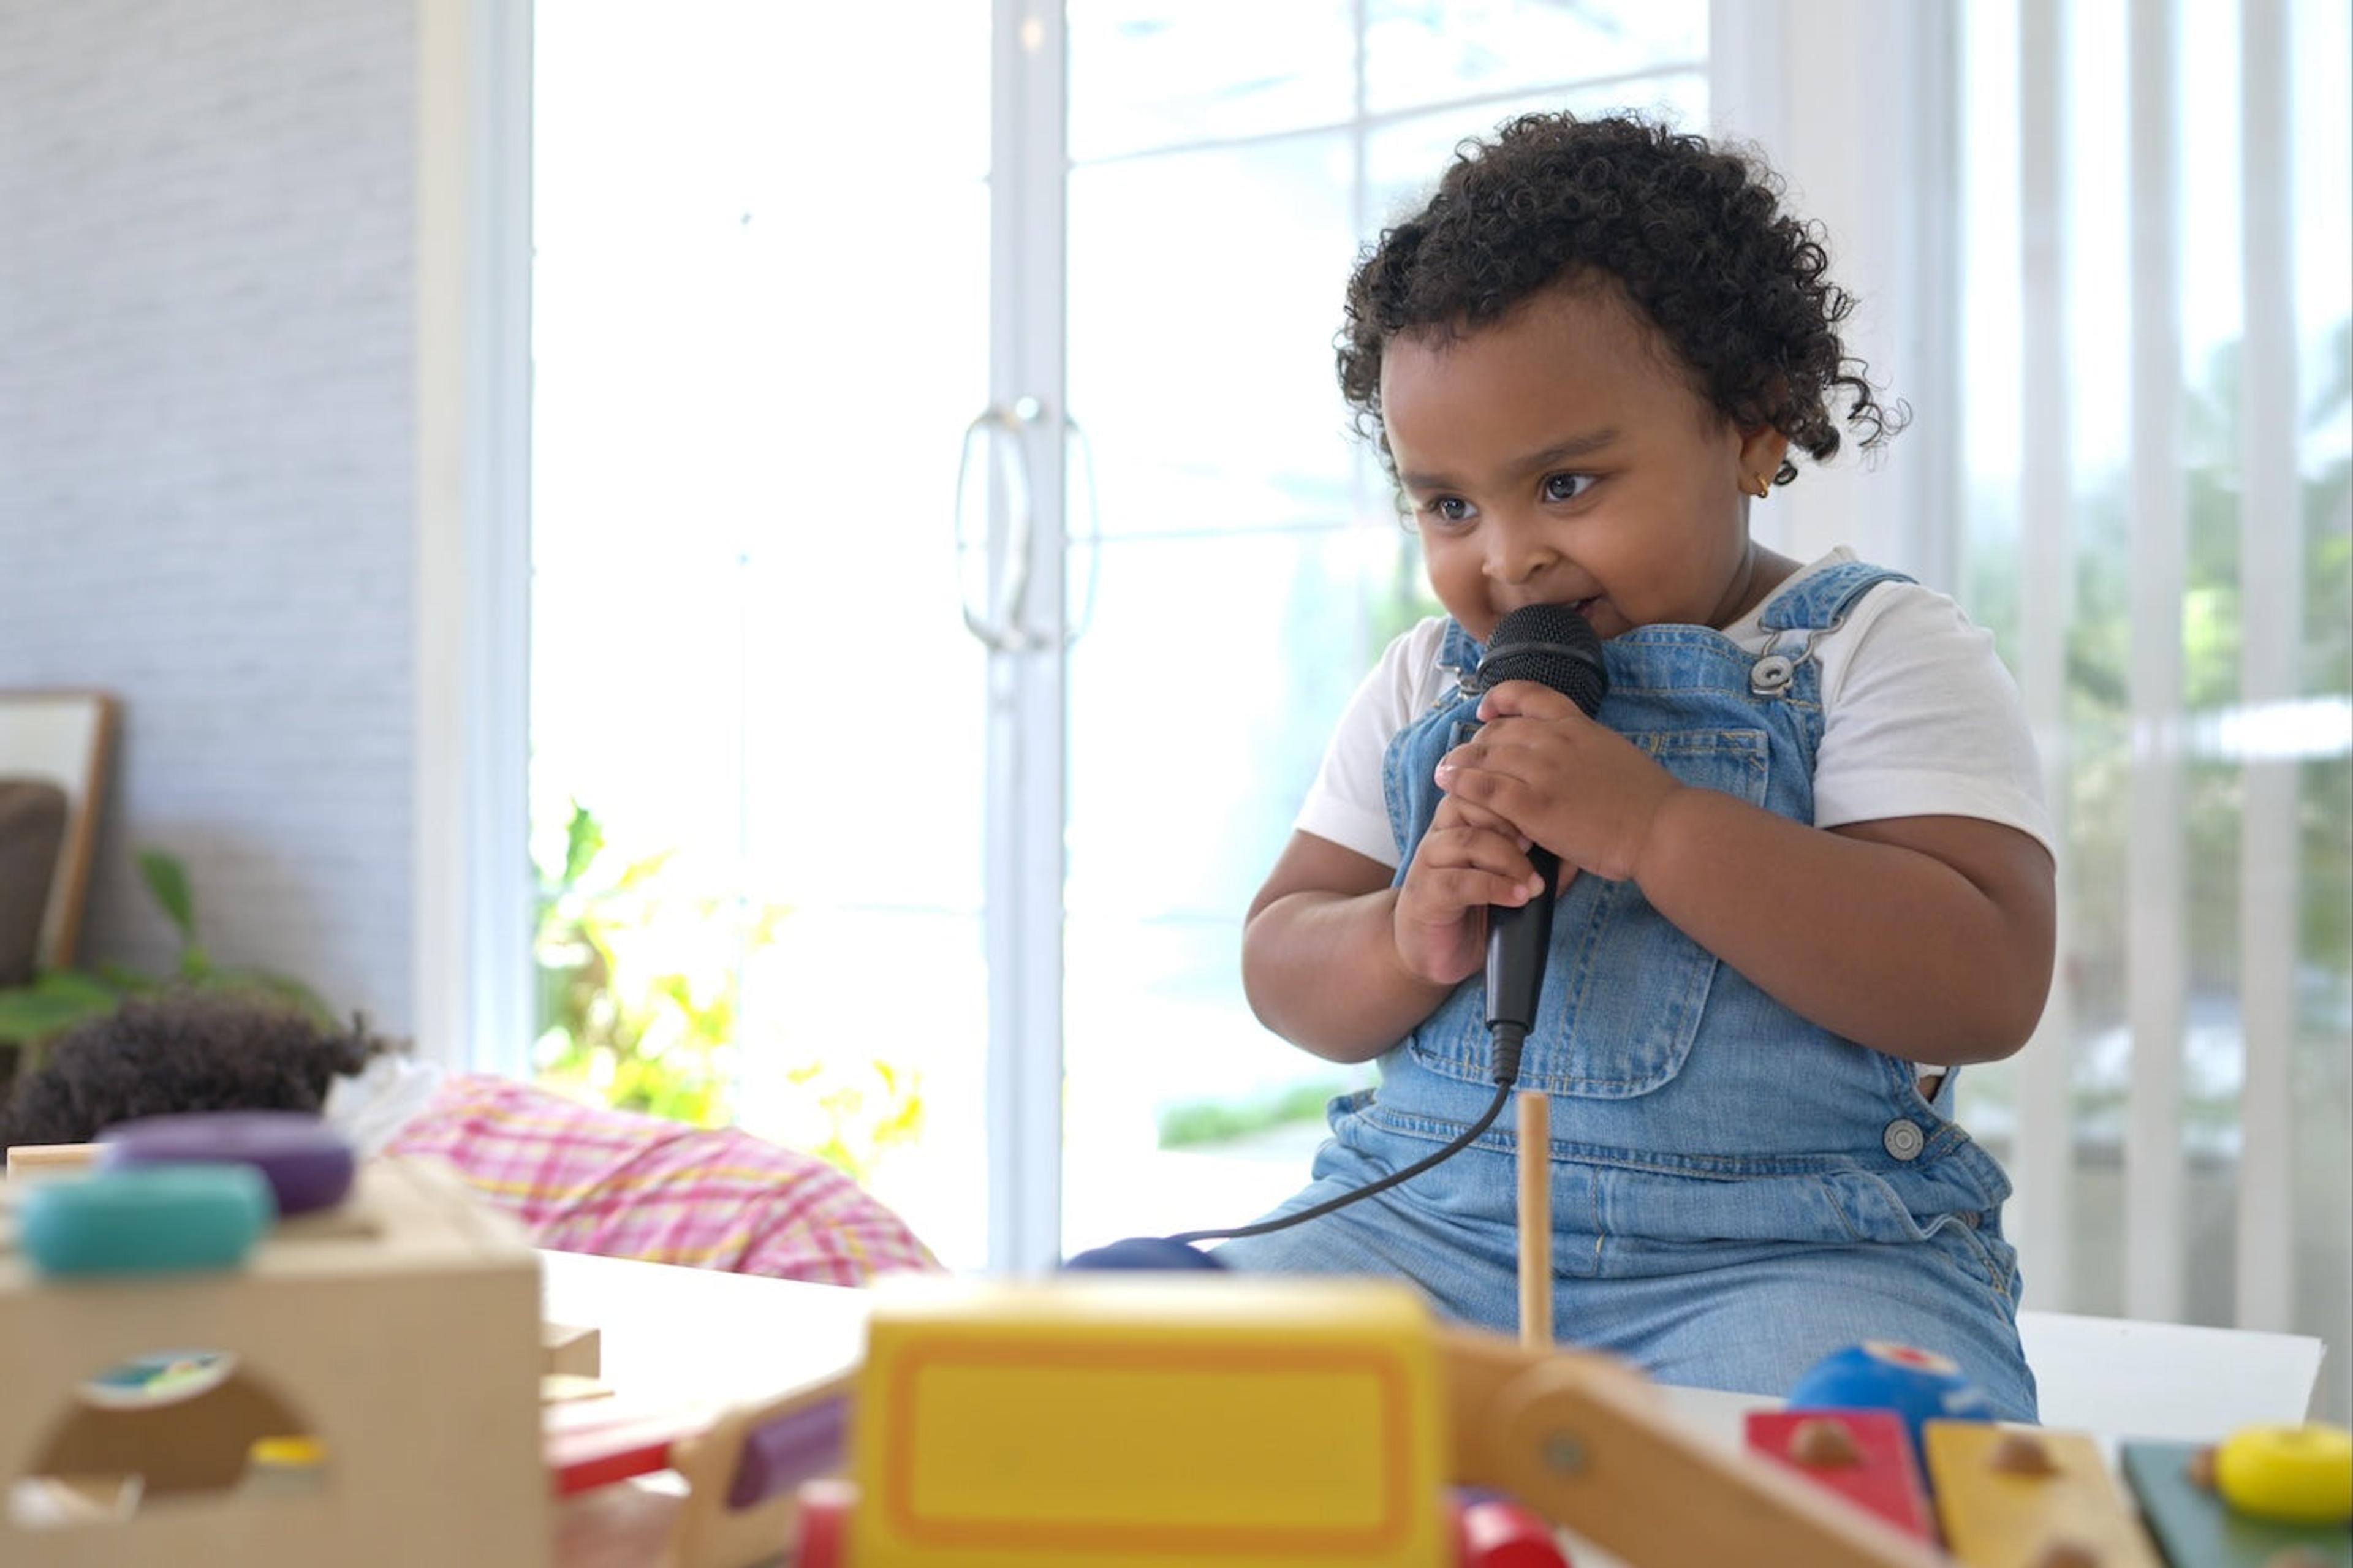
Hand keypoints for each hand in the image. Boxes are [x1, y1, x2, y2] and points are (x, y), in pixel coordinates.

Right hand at [1390, 792, 1548, 986]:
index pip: (1480, 786)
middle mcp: (1440, 835)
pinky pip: (1458, 882)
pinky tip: (1519, 897)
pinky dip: (1495, 887)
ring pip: (1466, 841)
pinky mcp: (1425, 895)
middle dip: (1509, 820)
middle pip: (1468, 803)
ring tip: (1535, 883)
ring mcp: (1428, 864)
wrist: (1434, 952)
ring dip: (1508, 859)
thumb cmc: (1477, 909)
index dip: (1511, 795)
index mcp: (1460, 822)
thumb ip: (1539, 861)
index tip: (1545, 815)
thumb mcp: (1513, 879)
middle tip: (1538, 843)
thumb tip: (1579, 849)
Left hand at [1433, 679, 1684, 882]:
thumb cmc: (1647, 802)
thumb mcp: (1615, 754)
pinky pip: (1483, 788)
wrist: (1662, 829)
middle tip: (1464, 759)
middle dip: (1476, 743)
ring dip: (1458, 762)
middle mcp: (1556, 740)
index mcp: (1578, 725)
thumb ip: (1584, 749)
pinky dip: (1461, 783)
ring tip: (1444, 771)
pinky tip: (1448, 785)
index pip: (1529, 694)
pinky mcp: (1533, 806)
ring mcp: (1543, 771)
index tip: (1486, 709)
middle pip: (1498, 729)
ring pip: (1484, 755)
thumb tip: (1569, 758)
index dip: (1500, 698)